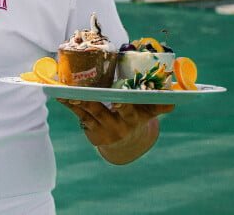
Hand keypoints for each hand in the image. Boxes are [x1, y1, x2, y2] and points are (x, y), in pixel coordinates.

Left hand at [56, 99, 173, 163]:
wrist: (126, 143)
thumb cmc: (136, 117)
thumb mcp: (148, 112)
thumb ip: (158, 105)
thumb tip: (173, 99)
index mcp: (133, 118)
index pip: (130, 111)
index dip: (124, 106)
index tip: (118, 101)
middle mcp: (117, 126)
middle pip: (102, 111)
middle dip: (92, 102)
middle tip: (81, 92)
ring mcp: (103, 129)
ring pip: (88, 111)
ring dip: (76, 100)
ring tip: (65, 89)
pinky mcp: (91, 131)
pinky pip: (79, 115)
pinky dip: (70, 104)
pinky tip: (60, 94)